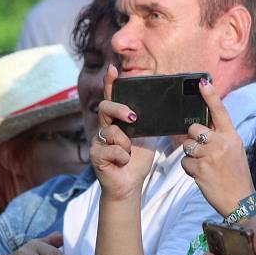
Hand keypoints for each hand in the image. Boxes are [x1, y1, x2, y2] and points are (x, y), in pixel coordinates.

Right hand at [90, 65, 155, 200]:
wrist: (129, 184)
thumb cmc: (137, 160)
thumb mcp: (147, 137)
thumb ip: (148, 122)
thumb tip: (159, 107)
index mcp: (116, 121)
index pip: (112, 98)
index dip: (110, 83)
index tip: (113, 70)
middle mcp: (105, 128)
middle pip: (105, 108)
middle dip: (119, 109)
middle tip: (134, 118)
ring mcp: (98, 141)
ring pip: (110, 131)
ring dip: (125, 143)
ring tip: (129, 153)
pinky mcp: (95, 155)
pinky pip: (111, 149)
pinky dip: (122, 157)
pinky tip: (122, 162)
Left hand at [181, 79, 253, 214]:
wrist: (240, 201)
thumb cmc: (235, 176)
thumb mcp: (235, 151)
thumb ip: (221, 138)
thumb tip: (201, 128)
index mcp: (232, 137)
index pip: (220, 111)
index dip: (210, 96)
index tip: (202, 82)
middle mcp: (222, 143)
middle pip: (193, 128)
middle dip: (193, 139)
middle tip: (203, 153)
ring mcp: (211, 155)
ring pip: (187, 146)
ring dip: (191, 156)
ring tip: (205, 167)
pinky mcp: (200, 168)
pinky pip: (184, 162)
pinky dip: (190, 170)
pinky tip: (202, 175)